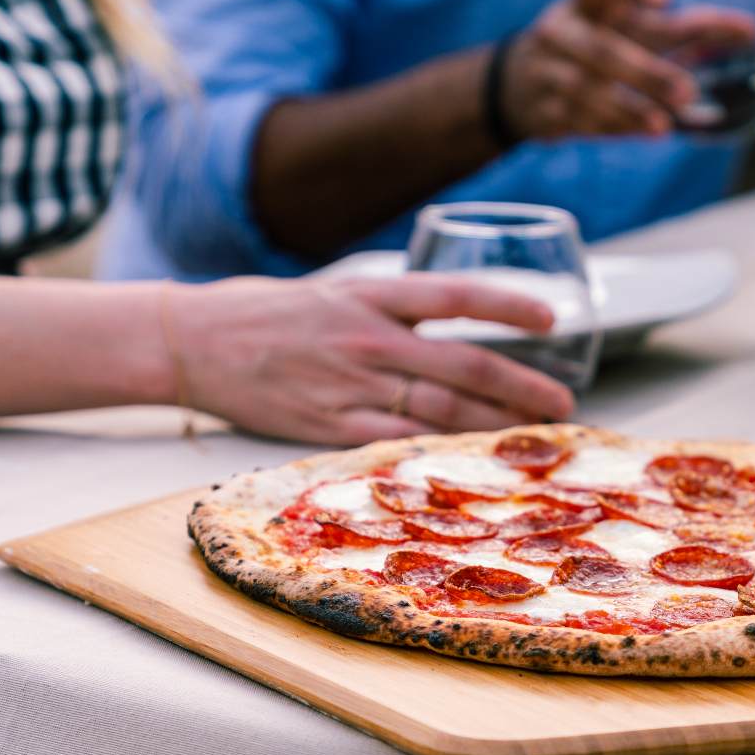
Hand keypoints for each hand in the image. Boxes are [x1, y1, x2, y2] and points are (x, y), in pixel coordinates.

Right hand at [166, 275, 574, 446]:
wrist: (192, 341)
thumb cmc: (263, 313)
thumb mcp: (333, 291)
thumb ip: (389, 310)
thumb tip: (445, 328)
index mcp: (370, 294)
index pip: (454, 295)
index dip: (507, 304)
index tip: (551, 317)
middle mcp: (368, 338)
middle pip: (464, 364)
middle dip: (522, 386)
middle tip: (562, 404)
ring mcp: (351, 385)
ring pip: (441, 408)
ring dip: (494, 424)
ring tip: (532, 435)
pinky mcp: (331, 426)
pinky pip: (398, 443)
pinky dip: (440, 453)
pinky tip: (473, 463)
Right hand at [502, 0, 754, 140]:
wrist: (520, 84)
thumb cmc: (598, 44)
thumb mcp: (629, 28)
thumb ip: (684, 30)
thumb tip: (751, 33)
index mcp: (585, 1)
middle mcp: (561, 30)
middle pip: (602, 50)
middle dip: (646, 72)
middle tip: (687, 91)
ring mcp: (547, 71)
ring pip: (587, 91)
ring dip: (630, 108)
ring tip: (665, 125)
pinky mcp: (544, 109)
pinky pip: (579, 120)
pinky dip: (614, 127)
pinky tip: (644, 133)